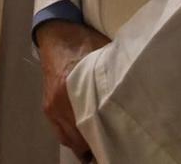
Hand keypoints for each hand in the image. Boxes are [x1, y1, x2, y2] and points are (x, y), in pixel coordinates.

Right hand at [36, 20, 111, 157]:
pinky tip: (84, 140)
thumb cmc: (85, 43)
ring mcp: (51, 108)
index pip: (91, 126)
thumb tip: (133, 94)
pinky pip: (60, 133)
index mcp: (73, 90)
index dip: (104, 138)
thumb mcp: (104, 57)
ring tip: (99, 147)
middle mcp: (59, 104)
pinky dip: (72, 138)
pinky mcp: (47, 108)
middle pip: (79, 138)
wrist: (58, 34)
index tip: (118, 142)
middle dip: (95, 144)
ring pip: (68, 139)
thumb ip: (113, 79)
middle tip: (112, 147)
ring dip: (83, 143)